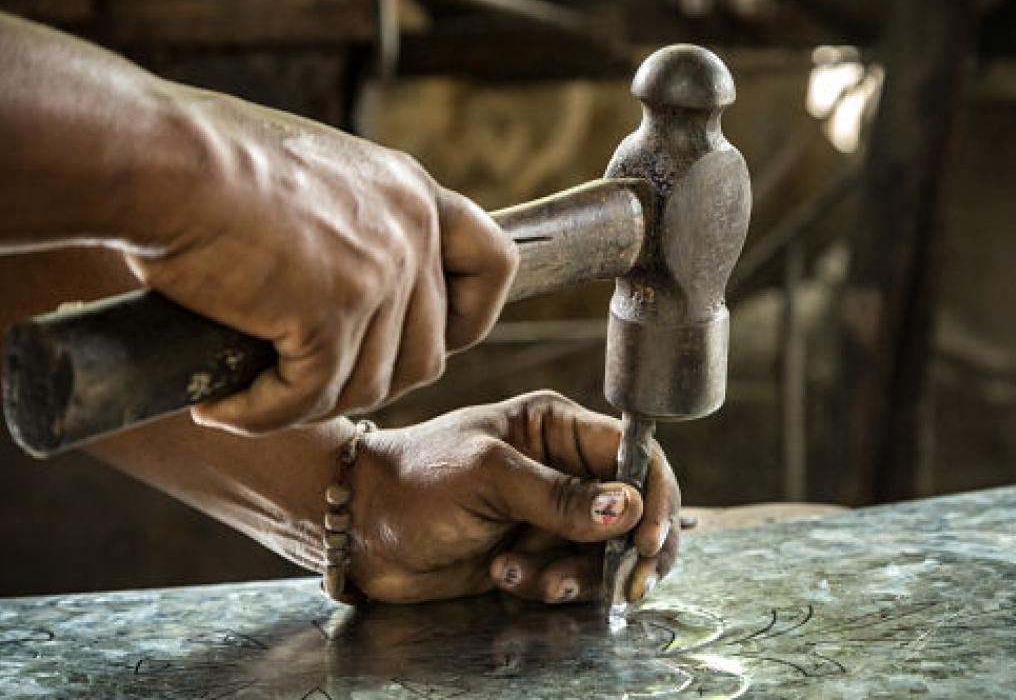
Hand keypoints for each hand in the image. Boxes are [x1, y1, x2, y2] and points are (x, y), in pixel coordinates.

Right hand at [124, 87, 516, 433]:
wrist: (162, 158)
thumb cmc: (212, 163)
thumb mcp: (320, 177)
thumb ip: (358, 228)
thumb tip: (353, 296)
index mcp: (413, 195)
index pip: (494, 266)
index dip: (470, 320)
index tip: (422, 341)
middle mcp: (411, 232)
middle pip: (427, 354)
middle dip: (368, 382)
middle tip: (305, 385)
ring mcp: (379, 273)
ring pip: (371, 385)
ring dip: (309, 404)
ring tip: (252, 397)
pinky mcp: (332, 312)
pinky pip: (310, 396)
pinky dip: (264, 415)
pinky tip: (222, 408)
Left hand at [348, 391, 680, 604]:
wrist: (360, 531)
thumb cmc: (416, 482)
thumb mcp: (488, 478)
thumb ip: (560, 497)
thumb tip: (629, 509)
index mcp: (558, 429)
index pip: (634, 456)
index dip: (654, 498)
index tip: (649, 542)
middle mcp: (565, 470)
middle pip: (634, 512)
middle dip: (628, 551)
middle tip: (622, 585)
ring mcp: (553, 517)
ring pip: (606, 554)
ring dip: (578, 576)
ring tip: (527, 578)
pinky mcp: (538, 556)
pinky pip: (574, 580)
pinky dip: (551, 588)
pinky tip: (507, 577)